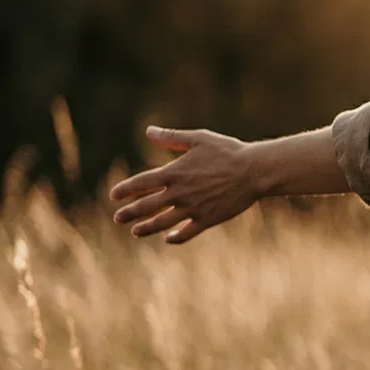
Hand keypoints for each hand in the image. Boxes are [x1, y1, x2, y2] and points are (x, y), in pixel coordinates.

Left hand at [109, 126, 260, 243]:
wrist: (255, 171)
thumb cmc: (228, 151)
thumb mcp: (199, 138)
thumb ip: (172, 137)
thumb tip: (149, 131)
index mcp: (175, 172)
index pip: (141, 183)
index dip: (125, 190)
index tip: (114, 196)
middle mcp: (180, 192)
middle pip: (147, 206)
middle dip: (130, 213)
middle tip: (118, 218)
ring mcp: (194, 208)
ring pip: (163, 222)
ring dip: (147, 228)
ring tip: (135, 232)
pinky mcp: (208, 218)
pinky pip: (188, 232)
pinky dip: (176, 237)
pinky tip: (169, 238)